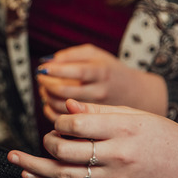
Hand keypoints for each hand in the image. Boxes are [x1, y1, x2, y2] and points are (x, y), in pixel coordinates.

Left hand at [8, 99, 177, 177]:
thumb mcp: (136, 115)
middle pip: (64, 151)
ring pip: (64, 175)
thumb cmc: (166, 138)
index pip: (75, 125)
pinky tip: (31, 176)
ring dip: (34, 167)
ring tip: (15, 159)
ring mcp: (113, 177)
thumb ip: (98, 111)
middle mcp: (115, 155)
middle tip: (46, 136)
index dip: (60, 121)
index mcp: (121, 129)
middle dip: (47, 142)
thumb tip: (69, 106)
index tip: (60, 119)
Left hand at [36, 44, 166, 121]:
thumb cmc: (109, 71)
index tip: (42, 68)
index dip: (56, 70)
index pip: (77, 71)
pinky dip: (51, 113)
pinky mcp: (93, 122)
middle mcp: (100, 91)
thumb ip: (71, 55)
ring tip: (45, 90)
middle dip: (46, 84)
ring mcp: (98, 109)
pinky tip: (50, 104)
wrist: (135, 93)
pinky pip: (66, 121)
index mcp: (102, 72)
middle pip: (66, 91)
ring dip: (47, 98)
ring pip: (63, 107)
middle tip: (41, 78)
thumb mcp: (95, 55)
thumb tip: (48, 62)